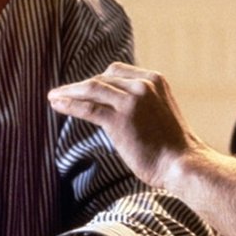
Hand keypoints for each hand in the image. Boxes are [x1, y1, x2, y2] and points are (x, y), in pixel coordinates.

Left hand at [48, 62, 202, 188]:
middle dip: (81, 86)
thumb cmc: (172, 145)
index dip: (97, 79)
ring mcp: (131, 101)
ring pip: (92, 89)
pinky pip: (88, 108)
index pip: (117, 71)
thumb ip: (142, 102)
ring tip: (53, 97)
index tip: (83, 87)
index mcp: (154, 80)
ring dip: (69, 92)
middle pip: (102, 78)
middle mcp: (143, 85)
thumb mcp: (160, 111)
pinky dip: (70, 105)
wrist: (182, 163)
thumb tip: (118, 107)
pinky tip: (57, 105)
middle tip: (63, 93)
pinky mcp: (120, 119)